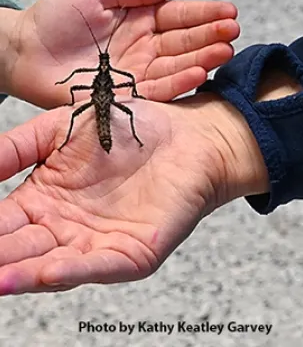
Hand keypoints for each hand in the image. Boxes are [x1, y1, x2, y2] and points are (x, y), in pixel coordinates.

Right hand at [0, 93, 267, 293]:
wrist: (185, 136)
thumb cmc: (129, 128)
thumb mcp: (61, 129)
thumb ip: (17, 148)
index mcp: (45, 200)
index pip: (0, 224)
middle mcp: (66, 228)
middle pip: (20, 251)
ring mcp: (98, 243)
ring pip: (51, 266)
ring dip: (22, 274)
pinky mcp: (132, 252)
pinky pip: (98, 266)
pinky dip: (72, 271)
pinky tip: (46, 271)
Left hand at [3, 0, 238, 107]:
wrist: (25, 51)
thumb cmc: (56, 16)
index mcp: (141, 19)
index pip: (179, 16)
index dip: (204, 14)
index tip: (228, 11)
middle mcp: (146, 46)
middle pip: (185, 41)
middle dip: (211, 36)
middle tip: (234, 31)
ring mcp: (140, 71)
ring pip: (178, 65)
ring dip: (203, 58)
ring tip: (225, 50)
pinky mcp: (130, 94)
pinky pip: (160, 89)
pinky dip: (181, 82)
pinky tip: (200, 73)